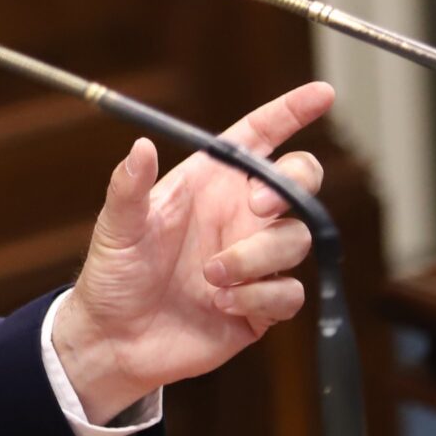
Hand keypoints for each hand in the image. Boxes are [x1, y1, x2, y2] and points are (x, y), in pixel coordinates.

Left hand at [50, 82, 335, 421]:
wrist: (116, 340)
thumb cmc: (113, 275)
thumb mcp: (116, 227)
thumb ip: (130, 187)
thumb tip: (141, 146)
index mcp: (208, 185)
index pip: (260, 138)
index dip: (292, 112)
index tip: (322, 94)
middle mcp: (239, 216)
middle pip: (300, 182)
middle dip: (293, 187)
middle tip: (257, 207)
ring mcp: (255, 259)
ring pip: (297, 239)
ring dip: (257, 256)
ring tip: (210, 276)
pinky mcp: (262, 304)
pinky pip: (290, 292)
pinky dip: (259, 296)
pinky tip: (222, 304)